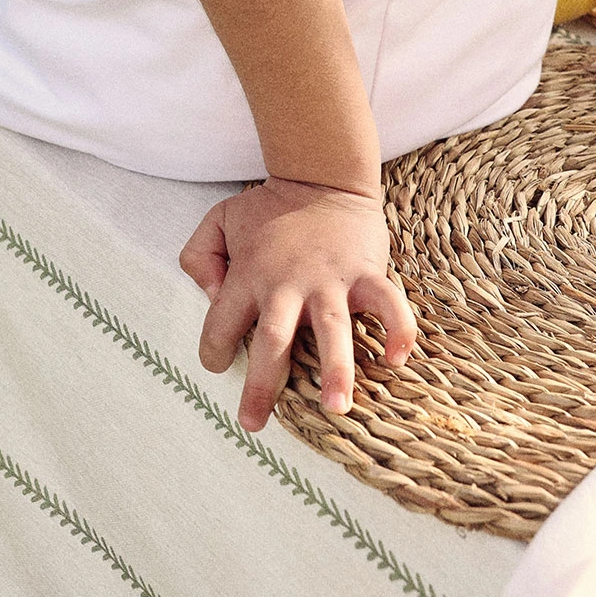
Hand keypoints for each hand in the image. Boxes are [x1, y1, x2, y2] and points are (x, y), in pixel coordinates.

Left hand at [179, 176, 417, 431]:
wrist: (322, 173)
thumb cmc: (270, 207)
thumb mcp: (219, 219)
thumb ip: (198, 256)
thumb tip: (209, 295)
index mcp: (248, 276)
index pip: (219, 324)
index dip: (212, 350)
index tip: (219, 365)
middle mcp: (286, 283)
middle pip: (271, 340)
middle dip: (262, 385)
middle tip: (254, 422)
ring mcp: (329, 279)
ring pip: (331, 328)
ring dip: (335, 369)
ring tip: (337, 408)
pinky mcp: (365, 271)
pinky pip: (386, 303)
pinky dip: (396, 329)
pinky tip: (397, 358)